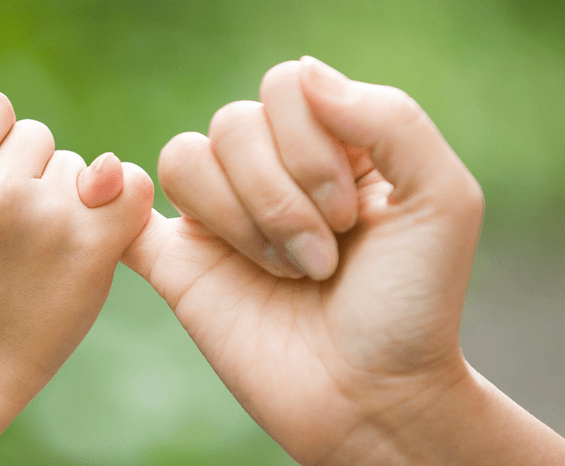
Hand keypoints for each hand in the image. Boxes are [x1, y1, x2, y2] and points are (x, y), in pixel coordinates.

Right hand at [0, 89, 152, 403]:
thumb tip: (6, 116)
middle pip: (38, 136)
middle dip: (28, 172)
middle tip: (8, 229)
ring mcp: (47, 221)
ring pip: (81, 165)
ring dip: (67, 197)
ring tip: (37, 248)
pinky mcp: (93, 247)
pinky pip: (131, 185)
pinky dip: (125, 199)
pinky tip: (102, 227)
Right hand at [123, 57, 483, 463]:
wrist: (371, 398)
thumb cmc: (412, 306)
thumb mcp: (442, 200)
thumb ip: (390, 119)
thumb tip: (304, 75)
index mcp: (330, 144)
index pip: (286, 88)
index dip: (310, 146)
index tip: (351, 217)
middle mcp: (272, 172)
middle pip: (234, 123)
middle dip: (282, 197)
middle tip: (323, 259)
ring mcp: (222, 216)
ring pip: (187, 157)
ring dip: (241, 220)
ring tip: (285, 272)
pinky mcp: (180, 262)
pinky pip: (128, 208)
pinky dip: (122, 200)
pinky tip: (162, 222)